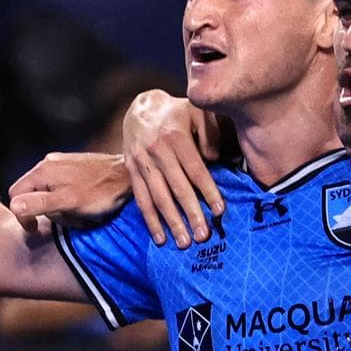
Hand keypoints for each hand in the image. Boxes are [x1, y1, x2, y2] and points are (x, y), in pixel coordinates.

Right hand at [8, 152, 130, 227]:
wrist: (129, 176)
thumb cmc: (101, 192)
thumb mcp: (69, 202)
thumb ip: (40, 204)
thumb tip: (14, 206)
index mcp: (42, 171)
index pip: (16, 195)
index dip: (23, 215)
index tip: (37, 229)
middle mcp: (48, 163)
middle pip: (32, 195)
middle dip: (48, 213)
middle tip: (71, 222)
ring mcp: (61, 163)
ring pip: (48, 193)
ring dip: (61, 209)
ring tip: (81, 216)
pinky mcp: (73, 166)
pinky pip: (61, 187)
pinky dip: (69, 200)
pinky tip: (84, 206)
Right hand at [124, 90, 223, 248]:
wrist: (141, 108)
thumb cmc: (177, 112)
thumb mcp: (197, 111)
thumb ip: (209, 131)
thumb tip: (213, 157)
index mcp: (176, 136)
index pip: (195, 169)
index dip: (208, 190)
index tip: (219, 210)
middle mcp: (157, 151)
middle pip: (177, 188)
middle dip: (191, 214)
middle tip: (203, 235)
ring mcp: (142, 162)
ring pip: (158, 198)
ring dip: (171, 223)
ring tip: (184, 242)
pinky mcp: (132, 171)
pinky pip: (141, 199)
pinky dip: (150, 220)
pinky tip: (160, 238)